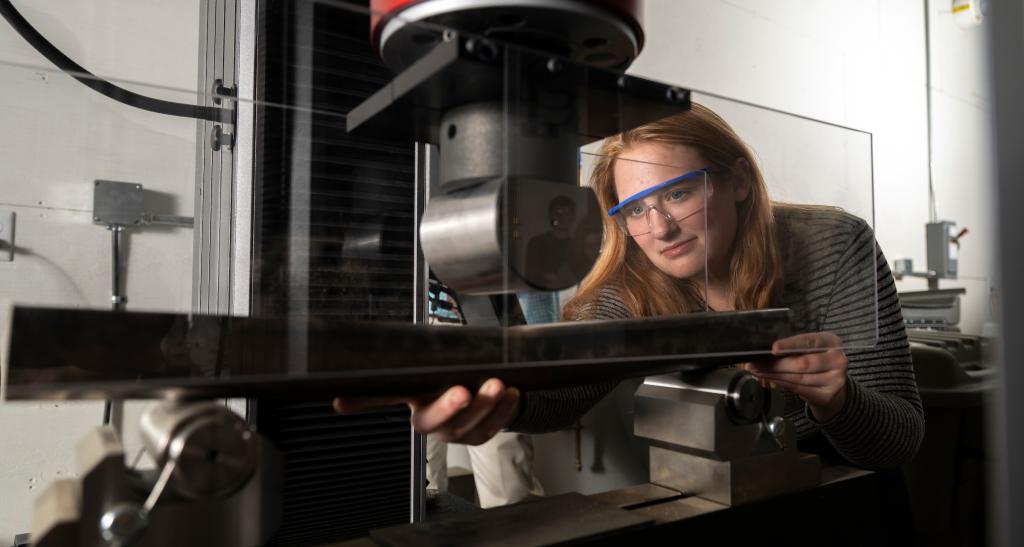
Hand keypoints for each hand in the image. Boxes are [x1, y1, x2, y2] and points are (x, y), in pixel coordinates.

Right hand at [332, 378, 520, 445]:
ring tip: (498, 385)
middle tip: (463, 391)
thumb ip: (398, 369)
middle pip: (436, 423)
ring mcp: (457, 432)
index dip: (364, 402)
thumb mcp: (427, 366)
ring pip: (469, 428)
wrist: (481, 381)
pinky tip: (512, 393)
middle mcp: (433, 422)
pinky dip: (504, 412)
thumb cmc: (450, 373)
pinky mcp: (481, 434)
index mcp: (411, 401)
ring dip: (485, 407)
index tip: (343, 402)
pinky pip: (493, 428)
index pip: (384, 398)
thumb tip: (344, 379)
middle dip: (450, 408)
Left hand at [747, 332, 848, 422]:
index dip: (790, 344)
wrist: (831, 383)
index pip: (808, 341)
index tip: (774, 348)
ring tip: (758, 371)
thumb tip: (765, 351)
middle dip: (775, 364)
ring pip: (798, 378)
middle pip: (802, 363)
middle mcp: (837, 360)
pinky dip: (781, 383)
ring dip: (774, 375)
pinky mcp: (827, 395)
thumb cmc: (816, 360)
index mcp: (831, 342)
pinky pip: (799, 389)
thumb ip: (793, 348)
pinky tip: (770, 379)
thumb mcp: (810, 349)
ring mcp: (835, 379)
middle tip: (756, 364)